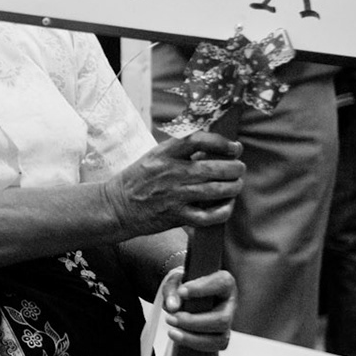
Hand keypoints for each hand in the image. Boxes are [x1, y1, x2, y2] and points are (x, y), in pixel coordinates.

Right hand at [104, 132, 243, 238]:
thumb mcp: (154, 156)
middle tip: (239, 168)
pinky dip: (223, 211)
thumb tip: (212, 146)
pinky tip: (226, 206)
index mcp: (165, 153)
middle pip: (214, 167)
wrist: (116, 207)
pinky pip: (209, 216)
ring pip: (216, 190)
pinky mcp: (177, 216)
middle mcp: (172, 172)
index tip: (234, 147)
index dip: (222, 142)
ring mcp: (175, 195)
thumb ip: (180, 151)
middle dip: (235, 168)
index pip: (199, 140)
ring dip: (233, 187)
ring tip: (236, 185)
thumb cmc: (137, 180)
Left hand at [161, 267, 234, 355]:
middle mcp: (229, 308)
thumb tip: (173, 306)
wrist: (184, 296)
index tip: (182, 292)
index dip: (202, 289)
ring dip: (193, 340)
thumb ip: (172, 290)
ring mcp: (224, 329)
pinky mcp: (212, 345)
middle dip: (194, 323)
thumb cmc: (184, 286)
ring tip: (172, 333)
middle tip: (171, 318)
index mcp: (224, 284)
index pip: (221, 284)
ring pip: (219, 342)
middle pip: (221, 321)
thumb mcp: (175, 281)